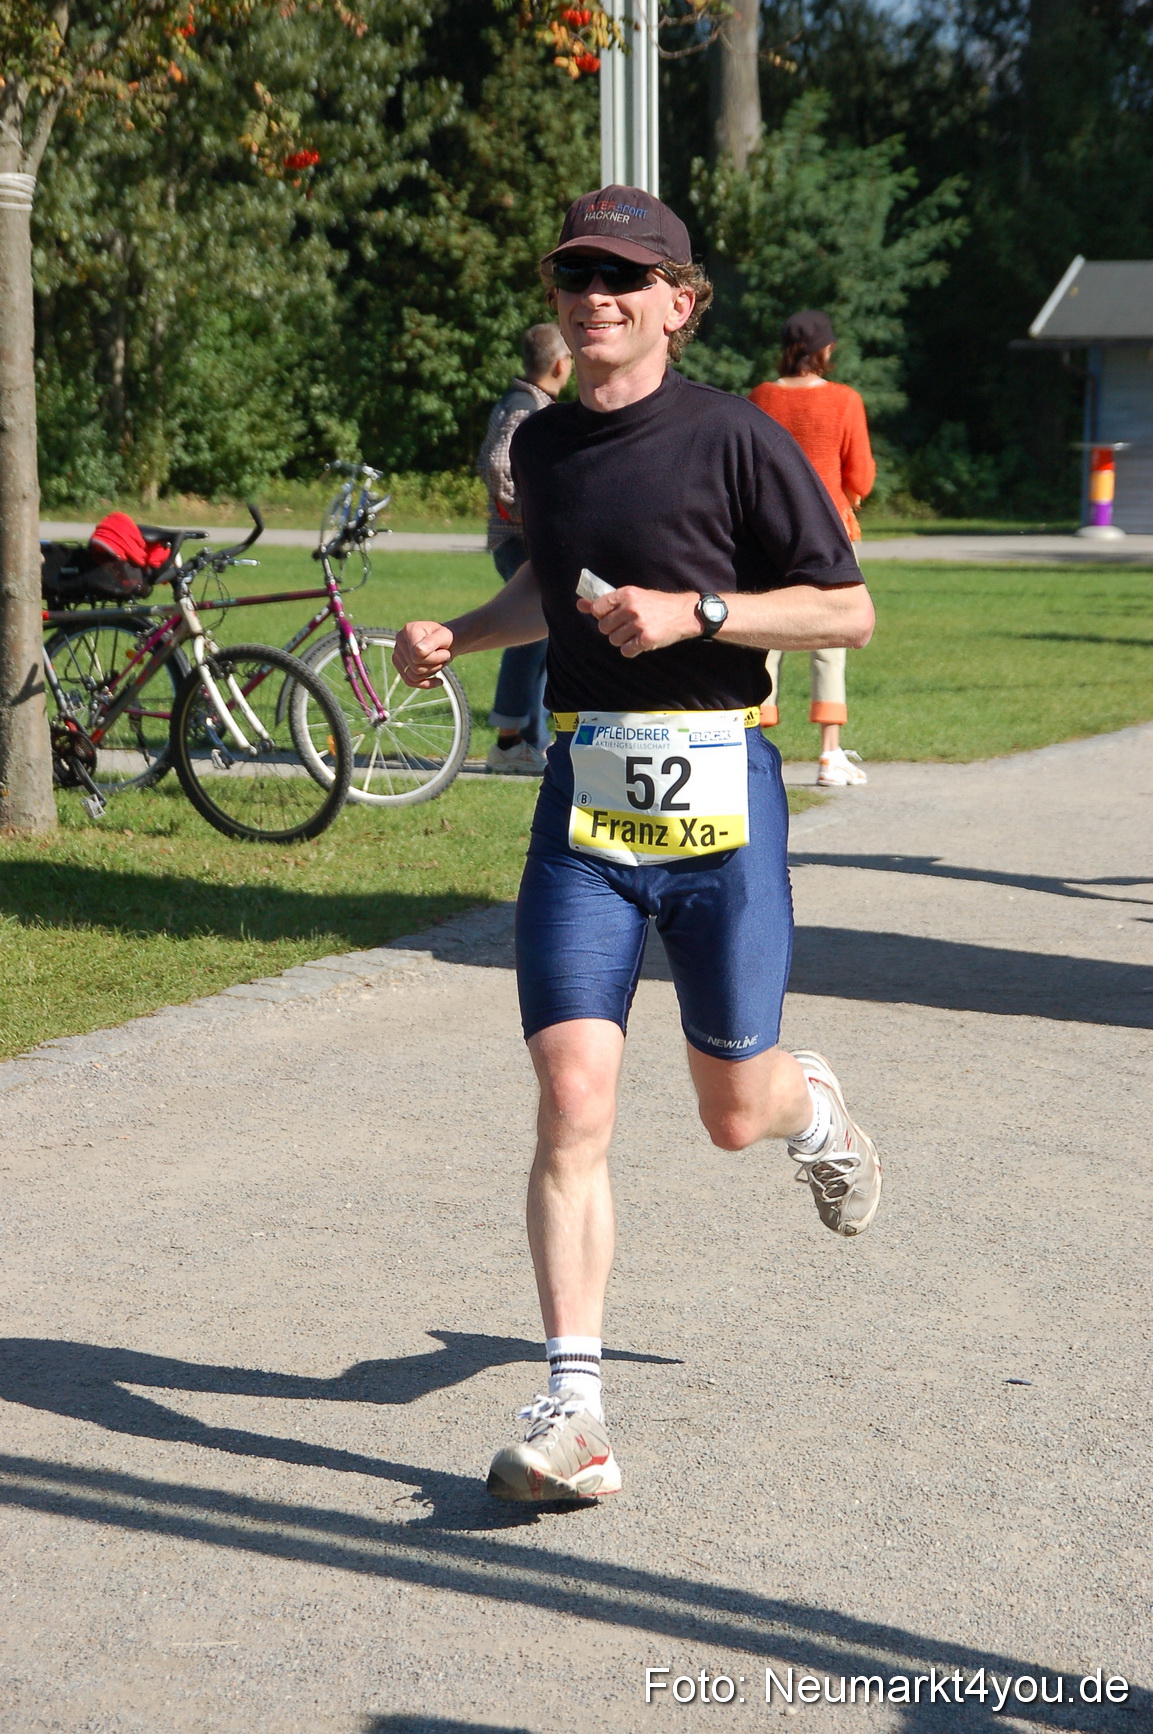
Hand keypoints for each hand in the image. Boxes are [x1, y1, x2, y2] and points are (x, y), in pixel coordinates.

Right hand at [392, 620, 453, 686]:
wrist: (446, 641)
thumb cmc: (446, 637)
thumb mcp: (445, 636)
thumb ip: (433, 641)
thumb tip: (418, 650)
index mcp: (409, 630)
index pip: (418, 656)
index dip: (435, 658)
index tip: (446, 653)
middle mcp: (400, 641)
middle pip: (415, 668)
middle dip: (434, 666)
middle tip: (444, 656)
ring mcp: (398, 653)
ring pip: (413, 676)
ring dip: (431, 672)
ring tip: (439, 662)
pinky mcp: (399, 665)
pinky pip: (410, 681)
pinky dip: (425, 684)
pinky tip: (438, 681)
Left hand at [577, 587, 699, 657]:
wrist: (685, 613)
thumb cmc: (656, 604)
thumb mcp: (633, 596)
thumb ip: (606, 602)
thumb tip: (580, 605)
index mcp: (626, 593)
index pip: (598, 608)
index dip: (603, 615)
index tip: (613, 616)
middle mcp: (631, 607)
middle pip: (603, 627)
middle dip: (613, 629)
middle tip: (628, 626)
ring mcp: (639, 624)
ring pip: (614, 640)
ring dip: (622, 641)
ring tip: (636, 633)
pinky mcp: (647, 639)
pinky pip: (626, 651)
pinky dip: (631, 650)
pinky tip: (641, 642)